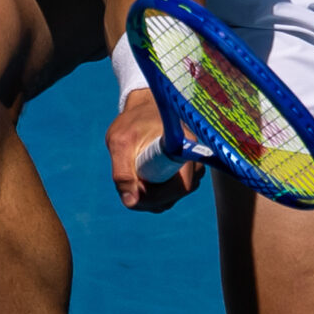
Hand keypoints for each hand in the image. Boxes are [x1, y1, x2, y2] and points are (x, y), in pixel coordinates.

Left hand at [109, 93, 201, 211]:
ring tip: (132, 173)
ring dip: (146, 196)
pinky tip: (139, 177)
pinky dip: (150, 193)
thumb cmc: (132, 122)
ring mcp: (190, 171)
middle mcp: (194, 161)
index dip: (154, 195)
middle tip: (126, 182)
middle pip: (173, 196)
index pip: (180, 186)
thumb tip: (130, 203)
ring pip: (168, 199)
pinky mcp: (182, 176)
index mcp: (185, 147)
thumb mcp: (120, 143)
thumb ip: (123, 173)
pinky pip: (166, 196)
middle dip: (146, 197)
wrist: (144, 109)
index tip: (133, 186)